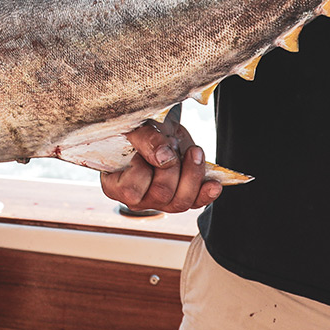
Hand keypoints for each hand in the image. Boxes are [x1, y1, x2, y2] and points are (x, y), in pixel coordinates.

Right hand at [99, 119, 220, 213]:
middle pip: (161, 196)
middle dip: (172, 168)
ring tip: (194, 152)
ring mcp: (159, 201)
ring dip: (192, 175)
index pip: (131, 190)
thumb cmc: (139, 127)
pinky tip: (214, 183)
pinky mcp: (180, 197)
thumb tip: (164, 158)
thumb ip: (145, 140)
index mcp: (116, 185)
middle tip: (172, 145)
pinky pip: (195, 203)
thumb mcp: (137, 127)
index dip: (143, 169)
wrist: (158, 127)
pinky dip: (207, 193)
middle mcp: (137, 199)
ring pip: (180, 202)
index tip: (145, 148)